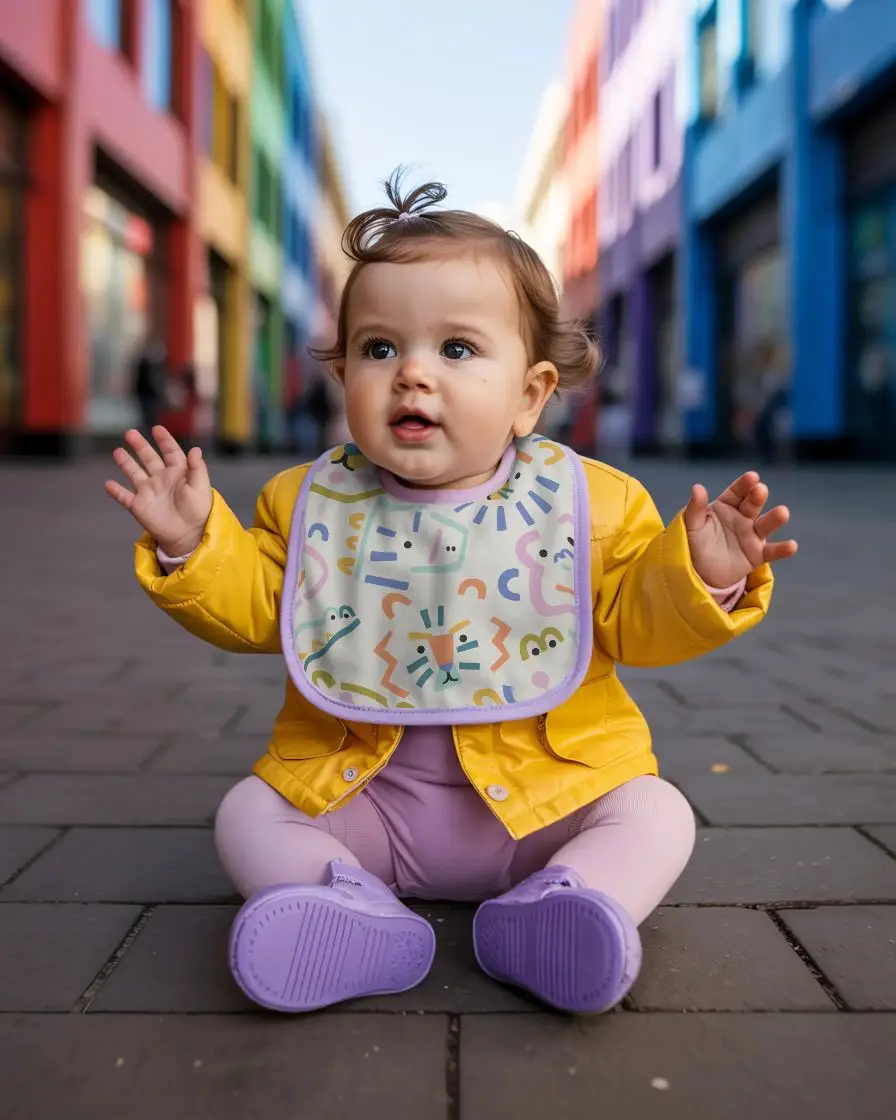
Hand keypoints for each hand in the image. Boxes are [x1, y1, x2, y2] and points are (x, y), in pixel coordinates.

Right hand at [105, 427, 212, 556]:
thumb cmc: (199, 511)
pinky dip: (116, 491)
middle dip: (140, 445)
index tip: (157, 429)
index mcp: (178, 473)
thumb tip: (196, 449)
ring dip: (126, 463)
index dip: (164, 440)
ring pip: (134, 473)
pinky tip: (108, 484)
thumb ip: (197, 468)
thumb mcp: (201, 487)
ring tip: (117, 451)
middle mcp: (161, 479)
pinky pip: (124, 497)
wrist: (189, 535)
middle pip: (149, 458)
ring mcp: (149, 492)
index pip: (170, 452)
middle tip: (130, 433)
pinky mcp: (140, 506)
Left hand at [684, 471, 797, 588]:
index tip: (752, 477)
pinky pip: (771, 552)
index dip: (744, 484)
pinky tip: (792, 546)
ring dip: (775, 518)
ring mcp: (752, 535)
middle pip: (752, 505)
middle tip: (760, 490)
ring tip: (783, 513)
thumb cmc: (696, 543)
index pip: (737, 492)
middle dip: (757, 497)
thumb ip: (695, 508)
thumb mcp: (692, 525)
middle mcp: (743, 517)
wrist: (700, 571)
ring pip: (766, 524)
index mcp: (727, 505)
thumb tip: (697, 487)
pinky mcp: (758, 555)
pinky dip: (782, 549)